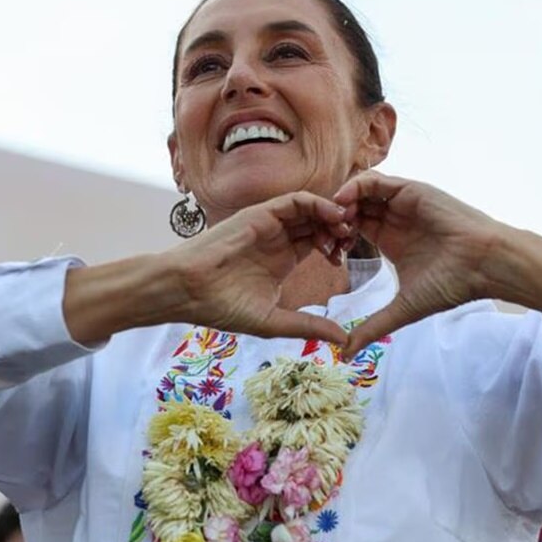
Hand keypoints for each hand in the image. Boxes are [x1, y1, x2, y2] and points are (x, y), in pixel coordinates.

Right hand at [166, 191, 353, 343]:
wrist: (188, 291)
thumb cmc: (221, 308)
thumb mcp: (274, 321)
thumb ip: (308, 326)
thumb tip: (343, 340)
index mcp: (282, 260)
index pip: (318, 244)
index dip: (336, 248)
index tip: (347, 260)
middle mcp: (278, 239)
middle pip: (318, 224)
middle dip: (339, 229)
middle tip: (352, 240)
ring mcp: (269, 225)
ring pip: (310, 209)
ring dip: (332, 214)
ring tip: (346, 227)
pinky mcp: (260, 213)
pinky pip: (295, 200)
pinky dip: (317, 203)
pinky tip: (332, 215)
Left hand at [333, 171, 503, 356]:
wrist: (482, 265)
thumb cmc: (450, 284)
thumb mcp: (402, 308)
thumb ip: (373, 326)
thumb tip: (347, 354)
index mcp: (390, 239)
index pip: (353, 229)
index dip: (336, 239)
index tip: (330, 257)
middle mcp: (394, 218)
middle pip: (351, 209)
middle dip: (333, 221)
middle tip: (327, 238)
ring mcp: (401, 202)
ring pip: (359, 193)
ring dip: (341, 204)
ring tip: (334, 223)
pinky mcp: (409, 190)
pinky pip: (374, 181)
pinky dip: (354, 188)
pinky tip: (343, 204)